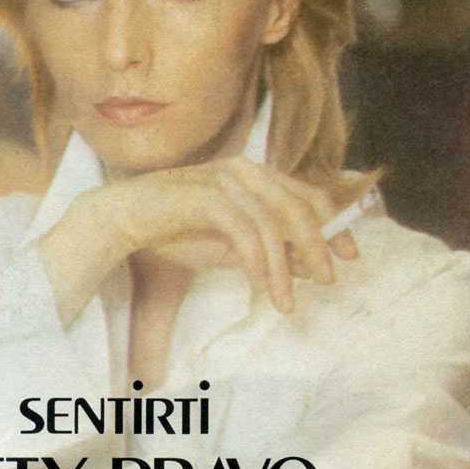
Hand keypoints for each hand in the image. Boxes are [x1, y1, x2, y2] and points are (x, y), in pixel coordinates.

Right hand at [40, 157, 363, 323]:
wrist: (121, 220)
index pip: (306, 194)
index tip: (349, 256)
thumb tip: (310, 264)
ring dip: (287, 266)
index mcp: (252, 172)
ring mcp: (224, 179)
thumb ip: (266, 247)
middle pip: (298, 205)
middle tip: (329, 281)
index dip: (334, 224)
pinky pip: (247, 232)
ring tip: (288, 300)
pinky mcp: (207, 195)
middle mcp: (242, 168)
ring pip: (275, 222)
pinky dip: (261, 264)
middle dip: (319, 245)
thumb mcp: (229, 242)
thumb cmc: (173, 230)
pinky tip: (264, 288)